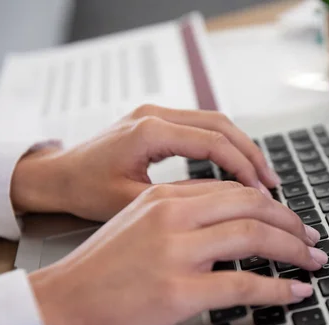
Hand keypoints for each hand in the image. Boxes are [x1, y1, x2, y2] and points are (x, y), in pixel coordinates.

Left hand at [11, 105, 279, 220]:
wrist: (56, 176)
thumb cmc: (84, 191)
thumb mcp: (130, 202)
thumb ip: (178, 199)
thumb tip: (224, 206)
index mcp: (149, 132)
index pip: (213, 143)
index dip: (243, 168)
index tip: (262, 193)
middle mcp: (155, 115)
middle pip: (222, 125)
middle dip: (252, 155)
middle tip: (272, 185)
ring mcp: (157, 114)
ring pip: (216, 123)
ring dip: (242, 148)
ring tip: (262, 177)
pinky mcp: (157, 121)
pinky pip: (202, 127)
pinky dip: (225, 146)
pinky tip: (236, 167)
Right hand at [28, 182, 325, 324]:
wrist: (55, 308)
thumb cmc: (94, 273)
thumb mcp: (137, 226)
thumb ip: (181, 217)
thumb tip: (227, 225)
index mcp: (164, 196)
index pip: (234, 190)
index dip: (272, 204)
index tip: (290, 219)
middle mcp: (172, 215)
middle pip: (252, 205)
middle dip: (292, 222)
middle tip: (312, 238)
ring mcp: (175, 251)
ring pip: (255, 236)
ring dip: (294, 249)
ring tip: (314, 261)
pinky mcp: (177, 290)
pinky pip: (244, 283)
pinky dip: (278, 288)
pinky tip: (295, 292)